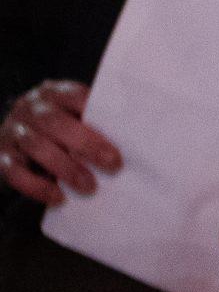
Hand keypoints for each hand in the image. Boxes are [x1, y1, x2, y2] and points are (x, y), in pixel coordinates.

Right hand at [0, 80, 120, 205]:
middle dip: (86, 143)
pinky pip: (15, 173)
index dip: (94, 110)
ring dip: (65, 167)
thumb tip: (133, 138)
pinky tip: (58, 198)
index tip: (120, 129)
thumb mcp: (72, 117)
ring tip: (90, 186)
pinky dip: (37, 187)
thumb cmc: (57, 129)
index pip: (73, 95)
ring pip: (36, 146)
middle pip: (54, 122)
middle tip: (113, 164)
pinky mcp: (0, 157)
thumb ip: (92, 122)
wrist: (11, 142)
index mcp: (52, 93)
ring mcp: (12, 132)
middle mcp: (29, 108)